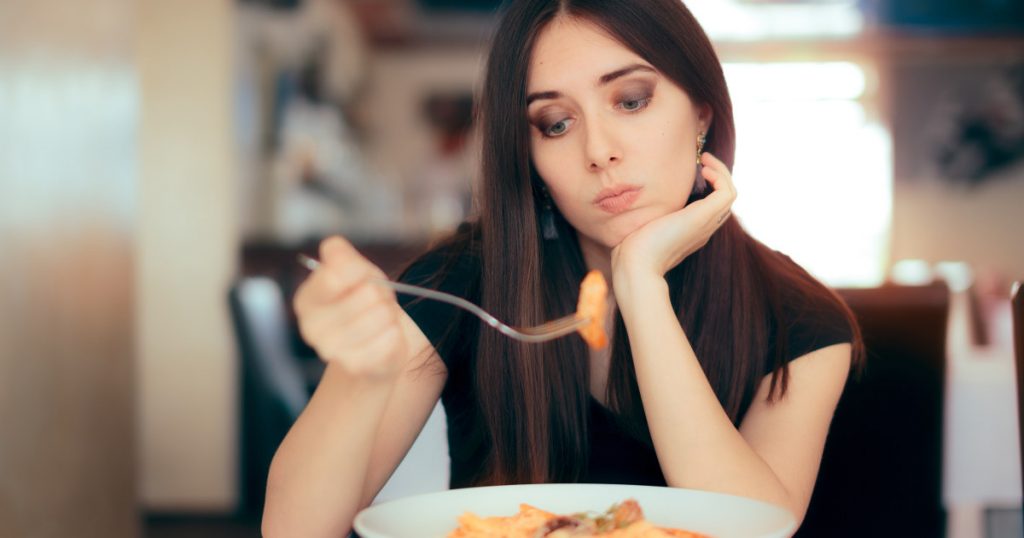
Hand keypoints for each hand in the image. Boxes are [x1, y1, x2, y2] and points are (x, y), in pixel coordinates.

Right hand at [294, 236, 407, 381]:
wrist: (376, 343)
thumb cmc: (363, 302)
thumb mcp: (354, 271)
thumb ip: (340, 255)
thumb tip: (333, 248)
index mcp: (306, 299)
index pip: (335, 274)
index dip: (360, 271)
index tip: (361, 278)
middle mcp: (311, 328)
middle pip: (367, 294)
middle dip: (379, 294)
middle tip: (374, 303)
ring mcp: (332, 351)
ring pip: (382, 315)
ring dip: (389, 314)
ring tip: (380, 319)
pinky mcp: (357, 367)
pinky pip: (392, 338)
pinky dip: (395, 334)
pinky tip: (382, 338)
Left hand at [611, 151, 736, 285]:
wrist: (636, 265)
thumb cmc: (632, 250)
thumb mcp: (644, 227)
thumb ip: (648, 217)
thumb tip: (636, 203)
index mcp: (692, 232)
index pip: (712, 208)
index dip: (708, 186)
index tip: (694, 171)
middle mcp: (703, 229)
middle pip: (725, 199)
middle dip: (718, 175)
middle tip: (702, 160)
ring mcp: (706, 224)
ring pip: (730, 193)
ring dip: (721, 172)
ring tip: (705, 160)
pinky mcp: (703, 217)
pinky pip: (727, 192)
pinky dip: (720, 176)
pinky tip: (704, 169)